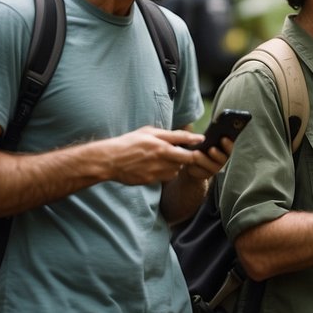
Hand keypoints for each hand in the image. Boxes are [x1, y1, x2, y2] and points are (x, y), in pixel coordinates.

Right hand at [103, 126, 229, 184]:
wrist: (110, 160)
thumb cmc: (129, 143)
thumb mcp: (148, 132)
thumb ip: (169, 135)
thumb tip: (188, 136)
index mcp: (161, 145)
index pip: (186, 145)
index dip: (196, 144)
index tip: (202, 141)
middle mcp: (161, 159)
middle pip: (186, 160)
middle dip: (188, 157)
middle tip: (184, 153)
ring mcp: (156, 171)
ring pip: (176, 170)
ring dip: (176, 165)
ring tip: (165, 158)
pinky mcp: (151, 180)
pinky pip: (166, 177)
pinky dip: (166, 172)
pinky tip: (156, 166)